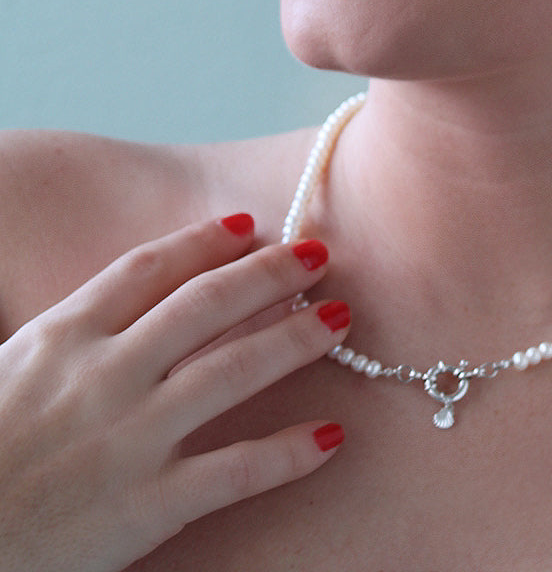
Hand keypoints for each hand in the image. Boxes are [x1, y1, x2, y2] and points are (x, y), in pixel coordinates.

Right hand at [0, 215, 349, 571]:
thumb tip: (130, 309)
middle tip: (319, 253)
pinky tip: (331, 437)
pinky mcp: (148, 506)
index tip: (247, 224)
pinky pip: (236, 470)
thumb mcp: (8, 371)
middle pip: (205, 304)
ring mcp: (130, 438)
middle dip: (269, 273)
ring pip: (233, 370)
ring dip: (295, 339)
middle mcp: (104, 375)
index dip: (204, 241)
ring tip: (340, 319)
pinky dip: (289, 452)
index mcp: (62, 337)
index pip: (148, 269)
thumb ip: (70, 336)